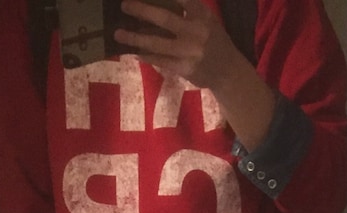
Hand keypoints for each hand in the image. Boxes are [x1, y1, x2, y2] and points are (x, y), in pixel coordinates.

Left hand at [117, 0, 275, 151]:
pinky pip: (160, 60)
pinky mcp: (184, 68)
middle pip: (164, 18)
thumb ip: (187, 9)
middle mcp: (197, 31)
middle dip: (142, 11)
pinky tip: (133, 51)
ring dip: (135, 38)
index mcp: (202, 14)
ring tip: (118, 34)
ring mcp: (190, 51)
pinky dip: (145, 55)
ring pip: (157, 43)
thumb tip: (156, 3)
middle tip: (124, 5)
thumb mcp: (206, 19)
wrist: (228, 71)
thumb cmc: (213, 40)